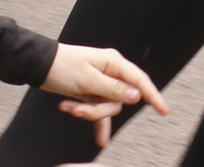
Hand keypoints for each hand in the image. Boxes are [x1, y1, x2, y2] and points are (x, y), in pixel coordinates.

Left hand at [41, 43, 167, 147]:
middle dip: (99, 110)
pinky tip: (101, 139)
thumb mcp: (88, 79)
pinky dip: (97, 123)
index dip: (153, 95)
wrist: (40, 66)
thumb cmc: (62, 67)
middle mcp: (110, 73)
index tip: (163, 110)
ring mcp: (101, 84)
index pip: (139, 81)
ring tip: (69, 107)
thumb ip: (113, 89)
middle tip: (80, 109)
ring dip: (88, 112)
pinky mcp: (92, 93)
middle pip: (119, 101)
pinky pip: (100, 112)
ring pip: (107, 108)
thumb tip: (136, 95)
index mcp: (113, 63)